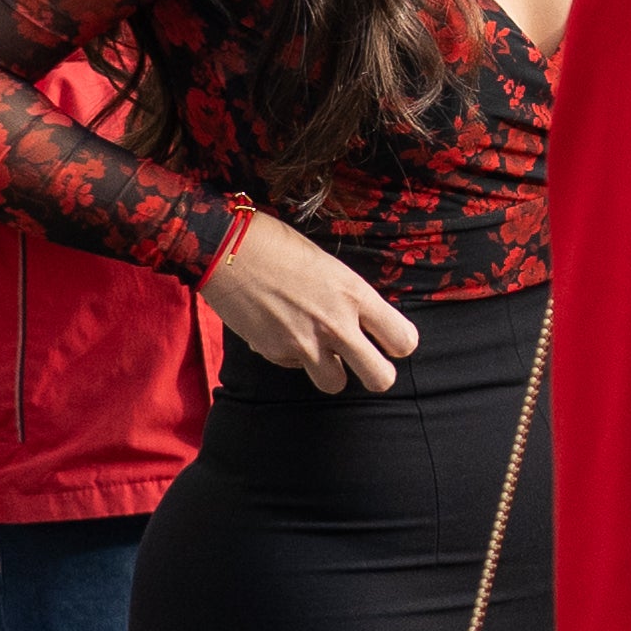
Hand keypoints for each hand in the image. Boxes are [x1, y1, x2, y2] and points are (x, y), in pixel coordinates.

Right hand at [204, 210, 420, 392]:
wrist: (227, 249)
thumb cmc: (280, 247)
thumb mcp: (331, 268)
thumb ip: (350, 299)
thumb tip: (362, 323)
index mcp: (355, 295)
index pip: (403, 340)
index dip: (398, 344)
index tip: (387, 341)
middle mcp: (336, 324)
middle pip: (380, 378)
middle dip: (378, 375)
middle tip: (367, 365)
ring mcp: (305, 343)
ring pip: (336, 384)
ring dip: (331, 371)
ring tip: (320, 350)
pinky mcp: (274, 352)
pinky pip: (294, 367)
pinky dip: (291, 355)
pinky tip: (280, 329)